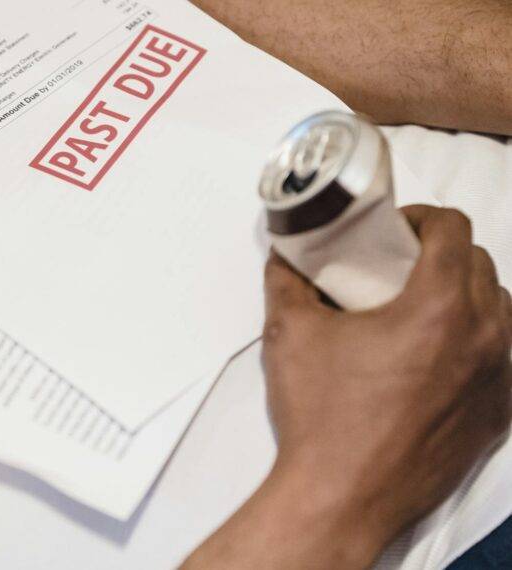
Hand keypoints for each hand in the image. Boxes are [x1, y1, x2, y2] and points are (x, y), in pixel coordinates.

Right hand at [184, 206, 510, 568]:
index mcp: (438, 308)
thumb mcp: (289, 334)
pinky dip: (479, 343)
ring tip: (421, 312)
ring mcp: (499, 379)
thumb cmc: (320, 418)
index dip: (421, 218)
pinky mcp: (498, 415)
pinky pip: (504, 357)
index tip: (395, 233)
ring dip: (467, 296)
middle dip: (442, 255)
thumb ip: (287, 280)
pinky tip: (437, 358)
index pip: (453, 229)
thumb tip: (285, 255)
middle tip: (399, 271)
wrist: (341, 497)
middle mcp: (485, 338)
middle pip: (482, 264)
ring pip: (502, 309)